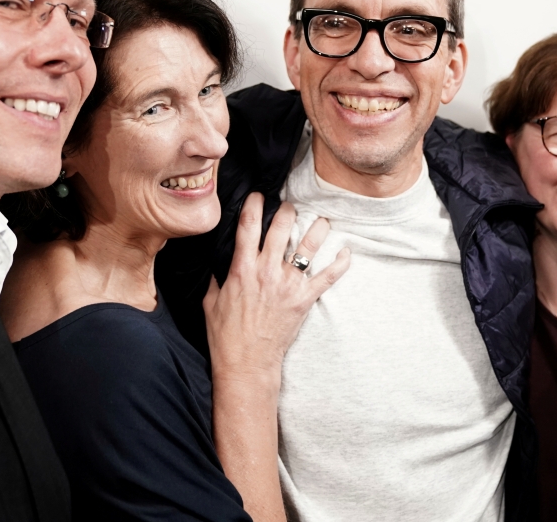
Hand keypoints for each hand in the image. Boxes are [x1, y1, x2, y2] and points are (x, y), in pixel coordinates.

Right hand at [204, 192, 350, 383]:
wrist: (247, 363)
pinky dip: (340, 264)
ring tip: (322, 220)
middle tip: (291, 206)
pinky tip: (346, 252)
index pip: (247, 226)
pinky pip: (328, 277)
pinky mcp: (304, 299)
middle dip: (288, 211)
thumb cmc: (225, 335)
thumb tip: (215, 264)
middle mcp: (266, 271)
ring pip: (307, 247)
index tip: (259, 195)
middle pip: (281, 228)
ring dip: (317, 229)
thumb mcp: (210, 302)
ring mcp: (287, 284)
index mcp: (241, 269)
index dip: (254, 205)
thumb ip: (215, 279)